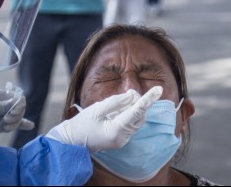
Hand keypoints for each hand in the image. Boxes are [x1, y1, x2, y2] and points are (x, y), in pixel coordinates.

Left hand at [0, 87, 34, 137]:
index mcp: (2, 96)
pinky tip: (29, 126)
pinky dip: (23, 125)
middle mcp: (5, 104)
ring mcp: (5, 115)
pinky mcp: (3, 125)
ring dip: (15, 123)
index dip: (19, 106)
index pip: (19, 98)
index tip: (11, 113)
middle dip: (16, 116)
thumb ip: (2, 106)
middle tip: (5, 120)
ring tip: (5, 127)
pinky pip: (16, 124)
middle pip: (21, 109)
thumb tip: (18, 103)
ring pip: (19, 118)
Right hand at [46, 86, 162, 152]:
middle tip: (128, 93)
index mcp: (115, 130)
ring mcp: (122, 141)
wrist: (72, 141)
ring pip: (137, 121)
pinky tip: (117, 111)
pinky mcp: (120, 140)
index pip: (137, 111)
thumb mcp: (96, 109)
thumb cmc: (81, 124)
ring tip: (120, 102)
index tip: (158, 89)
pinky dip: (128, 115)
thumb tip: (132, 95)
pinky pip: (130, 125)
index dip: (148, 99)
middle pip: (140, 116)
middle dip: (138, 103)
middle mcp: (122, 138)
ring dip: (133, 109)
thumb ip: (116, 101)